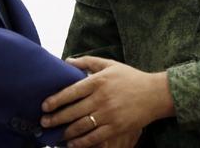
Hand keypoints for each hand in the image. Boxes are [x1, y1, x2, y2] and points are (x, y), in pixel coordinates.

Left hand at [41, 56, 173, 147]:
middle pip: (73, 111)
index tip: (45, 105)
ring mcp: (109, 114)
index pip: (72, 91)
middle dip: (56, 118)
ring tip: (56, 135)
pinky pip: (94, 138)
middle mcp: (102, 98)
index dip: (56, 100)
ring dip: (65, 132)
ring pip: (81, 126)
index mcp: (99, 81)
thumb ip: (87, 61)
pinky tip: (72, 144)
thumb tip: (67, 60)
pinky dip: (81, 143)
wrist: (155, 94)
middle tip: (44, 122)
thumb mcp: (109, 64)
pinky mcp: (116, 128)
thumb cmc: (130, 77)